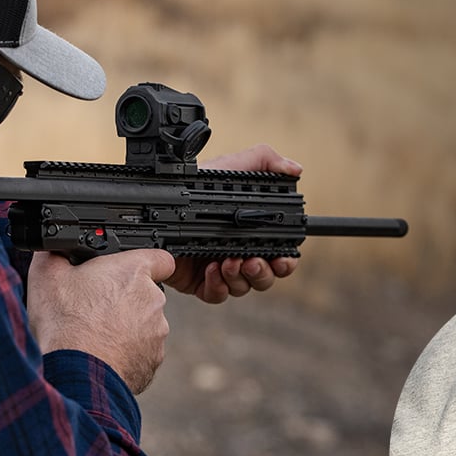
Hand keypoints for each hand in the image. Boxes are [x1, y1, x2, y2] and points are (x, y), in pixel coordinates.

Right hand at [27, 249, 175, 393]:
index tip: (129, 270)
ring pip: (145, 324)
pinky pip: (141, 352)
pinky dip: (126, 352)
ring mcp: (156, 333)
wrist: (75, 373)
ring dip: (127, 327)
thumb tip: (52, 246)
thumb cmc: (65, 324)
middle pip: (146, 293)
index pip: (160, 257)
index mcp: (133, 272)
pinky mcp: (152, 360)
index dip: (146, 261)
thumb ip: (55, 253)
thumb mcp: (47, 274)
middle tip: (96, 307)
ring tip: (96, 334)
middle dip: (126, 298)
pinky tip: (103, 354)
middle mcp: (153, 300)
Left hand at [161, 144, 301, 303]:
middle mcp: (237, 252)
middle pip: (263, 276)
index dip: (285, 260)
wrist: (160, 203)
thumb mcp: (231, 165)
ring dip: (240, 278)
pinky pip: (217, 294)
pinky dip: (218, 285)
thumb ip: (264, 161)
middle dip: (263, 272)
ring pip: (242, 287)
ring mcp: (218, 268)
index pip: (277, 254)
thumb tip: (295, 168)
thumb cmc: (195, 183)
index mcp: (249, 232)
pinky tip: (212, 269)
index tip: (284, 257)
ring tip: (229, 262)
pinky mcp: (198, 281)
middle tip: (253, 261)